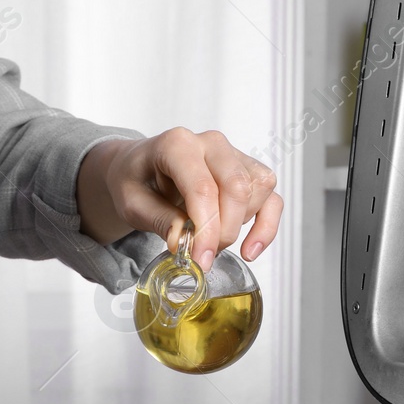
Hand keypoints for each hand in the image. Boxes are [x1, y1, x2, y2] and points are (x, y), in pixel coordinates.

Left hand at [76, 129, 283, 271]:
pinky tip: (251, 249)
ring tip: (211, 241)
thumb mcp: (132, 204)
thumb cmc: (135, 181)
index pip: (202, 187)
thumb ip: (159, 220)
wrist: (139, 168)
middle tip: (202, 256)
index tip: (200, 259)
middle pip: (236, 188)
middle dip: (223, 231)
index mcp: (177, 145)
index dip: (205, 228)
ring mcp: (234, 155)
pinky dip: (266, 226)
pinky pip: (272, 198)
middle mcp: (211, 144)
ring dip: (239, 226)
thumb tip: (184, 242)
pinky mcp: (248, 172)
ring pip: (257, 191)